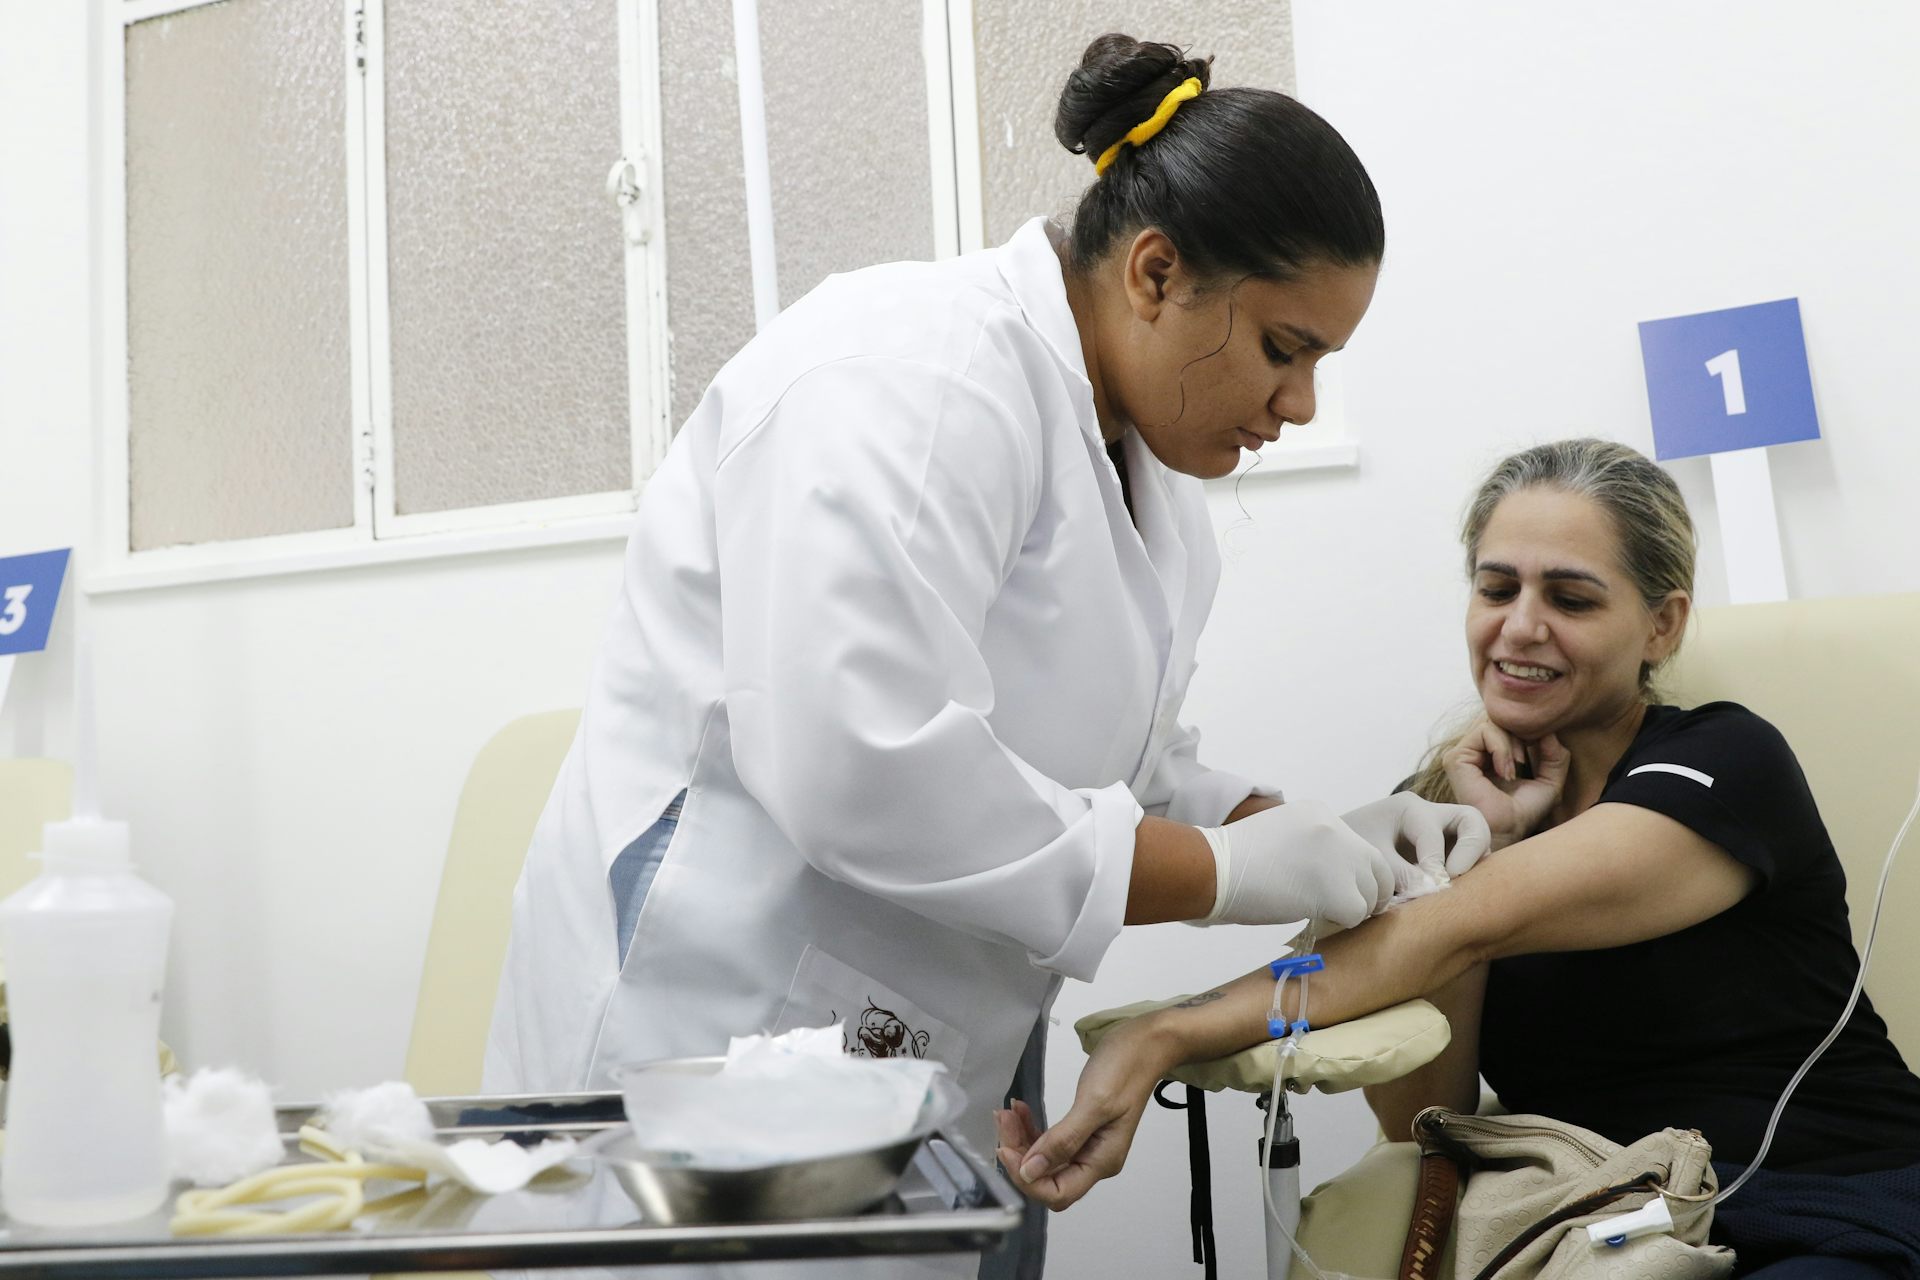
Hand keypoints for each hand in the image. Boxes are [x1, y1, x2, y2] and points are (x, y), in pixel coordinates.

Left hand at [993, 1019, 1172, 1210]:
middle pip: (1047, 1178)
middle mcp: (1095, 1160)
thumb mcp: (1093, 1103)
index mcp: (1102, 1161)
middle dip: (1020, 1156)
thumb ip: (1063, 1141)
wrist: (1145, 1044)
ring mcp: (1089, 1146)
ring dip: (1022, 1140)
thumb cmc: (1126, 1068)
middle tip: (1005, 1123)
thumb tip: (1031, 1171)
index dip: (1027, 1178)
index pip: (1057, 1193)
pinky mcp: (1082, 1130)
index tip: (1006, 1149)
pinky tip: (1021, 1112)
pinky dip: (1032, 1129)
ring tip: (1008, 1115)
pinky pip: (1051, 1141)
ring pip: (1045, 1160)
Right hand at [1205, 799, 1396, 928]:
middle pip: (1377, 869)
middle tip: (1348, 910)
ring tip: (1316, 910)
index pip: (1359, 848)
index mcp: (1321, 813)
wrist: (1213, 868)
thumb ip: (1314, 847)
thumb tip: (1337, 877)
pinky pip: (1355, 915)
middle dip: (1368, 893)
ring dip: (1349, 909)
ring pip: (1369, 895)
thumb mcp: (1283, 835)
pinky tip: (1311, 915)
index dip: (1355, 874)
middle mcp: (1336, 829)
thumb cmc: (1235, 860)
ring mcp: (1339, 858)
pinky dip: (1338, 922)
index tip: (1342, 890)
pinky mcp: (1336, 889)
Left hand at [1340, 791, 1493, 881]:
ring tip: (1457, 885)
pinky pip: (1466, 853)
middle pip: (1471, 820)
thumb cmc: (1350, 849)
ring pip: (1474, 837)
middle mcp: (1429, 813)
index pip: (1433, 834)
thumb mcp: (1373, 860)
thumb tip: (1435, 890)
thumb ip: (1402, 874)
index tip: (1432, 888)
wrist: (1334, 851)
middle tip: (1457, 877)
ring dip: (1473, 861)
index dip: (1435, 864)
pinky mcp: (1442, 848)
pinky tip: (1448, 890)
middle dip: (1472, 848)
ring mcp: (1439, 830)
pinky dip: (1465, 869)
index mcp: (1408, 808)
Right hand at [1442, 716, 1568, 848]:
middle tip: (1526, 761)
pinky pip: (1484, 733)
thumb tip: (1550, 732)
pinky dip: (1501, 748)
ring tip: (1516, 768)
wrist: (1506, 832)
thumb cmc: (1524, 813)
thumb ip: (1555, 756)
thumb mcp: (1550, 781)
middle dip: (1520, 735)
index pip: (1507, 724)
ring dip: (1512, 743)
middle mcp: (1474, 752)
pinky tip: (1506, 772)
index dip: (1527, 730)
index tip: (1541, 748)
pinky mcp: (1456, 758)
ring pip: (1493, 722)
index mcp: (1490, 755)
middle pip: (1500, 719)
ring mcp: (1462, 754)